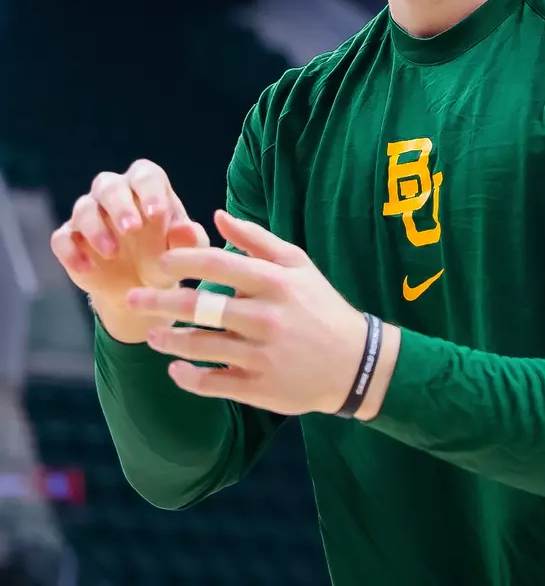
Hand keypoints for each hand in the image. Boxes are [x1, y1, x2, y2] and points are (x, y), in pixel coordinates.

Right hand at [50, 159, 209, 302]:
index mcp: (147, 187)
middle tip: (132, 229)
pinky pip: (62, 238)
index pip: (146, 175)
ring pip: (84, 208)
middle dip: (120, 206)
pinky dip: (71, 252)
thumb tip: (187, 230)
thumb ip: (188, 240)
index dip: (150, 191)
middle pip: (109, 185)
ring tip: (112, 253)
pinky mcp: (70, 238)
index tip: (157, 213)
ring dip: (96, 229)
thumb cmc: (166, 256)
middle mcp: (115, 194)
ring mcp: (90, 214)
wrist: (140, 287)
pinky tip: (87, 268)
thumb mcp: (183, 253)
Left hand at [123, 210, 399, 418]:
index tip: (157, 262)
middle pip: (198, 307)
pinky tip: (176, 369)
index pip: (216, 265)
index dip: (181, 261)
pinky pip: (212, 384)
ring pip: (199, 347)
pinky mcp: (260, 388)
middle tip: (130, 299)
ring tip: (150, 335)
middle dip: (157, 301)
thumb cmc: (320, 305)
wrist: (355, 361)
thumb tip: (218, 215)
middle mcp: (265, 317)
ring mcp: (261, 355)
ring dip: (167, 340)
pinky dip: (188, 377)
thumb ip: (257, 239)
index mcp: (274, 282)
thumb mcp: (298, 264)